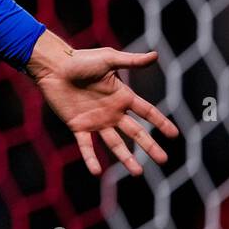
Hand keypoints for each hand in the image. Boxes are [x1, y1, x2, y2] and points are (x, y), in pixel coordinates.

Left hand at [26, 30, 178, 176]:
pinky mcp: (78, 125)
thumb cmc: (80, 59)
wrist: (53, 66)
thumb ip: (131, 61)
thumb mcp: (108, 59)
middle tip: (164, 160)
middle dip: (149, 146)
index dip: (161, 122)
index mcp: (122, 96)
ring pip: (115, 144)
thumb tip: (155, 55)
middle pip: (135, 132)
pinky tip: (96, 172)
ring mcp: (95, 121)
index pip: (147, 112)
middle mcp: (112, 112)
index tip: (175, 135)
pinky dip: (91, 158)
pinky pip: (86, 145)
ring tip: (138, 173)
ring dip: (126, 158)